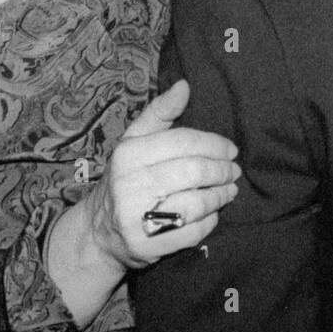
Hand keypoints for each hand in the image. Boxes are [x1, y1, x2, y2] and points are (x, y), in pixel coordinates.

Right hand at [82, 79, 241, 268]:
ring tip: (229, 191)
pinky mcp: (146, 246)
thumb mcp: (135, 141)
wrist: (99, 232)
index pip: (183, 142)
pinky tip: (212, 214)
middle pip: (194, 172)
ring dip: (221, 196)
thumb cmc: (126, 177)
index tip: (231, 150)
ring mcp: (136, 217)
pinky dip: (210, 221)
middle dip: (222, 171)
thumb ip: (160, 112)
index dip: (214, 145)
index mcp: (128, 154)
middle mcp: (129, 184)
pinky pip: (192, 232)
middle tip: (234, 172)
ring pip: (197, 203)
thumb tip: (184, 85)